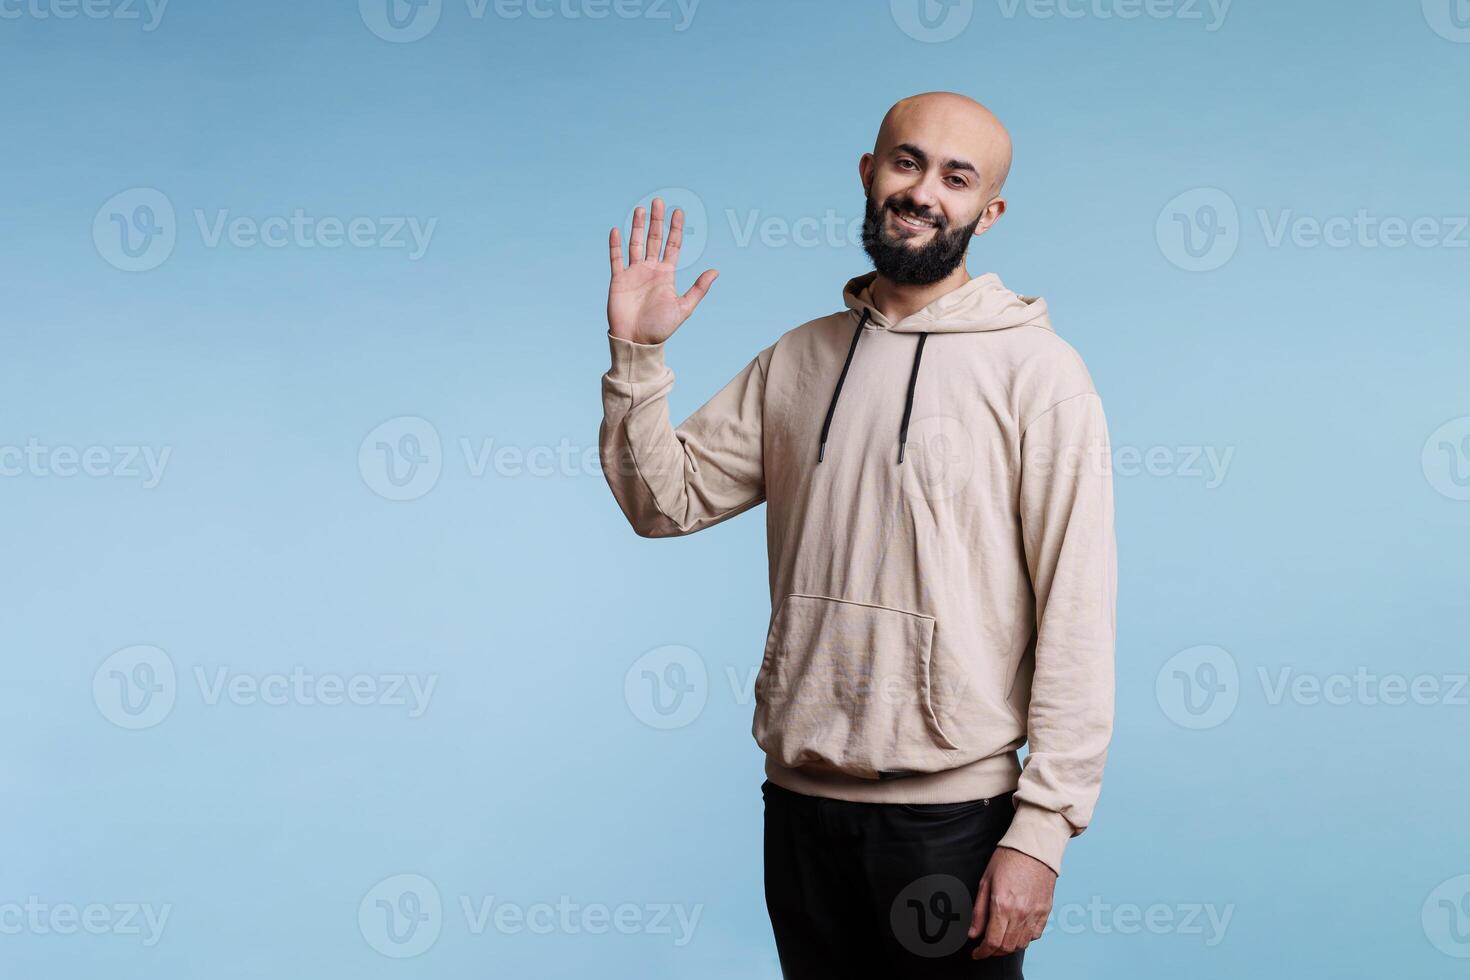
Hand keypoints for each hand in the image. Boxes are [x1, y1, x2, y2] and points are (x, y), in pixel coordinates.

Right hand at [607, 196, 717, 344]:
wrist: (638, 341)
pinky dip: (615, 245)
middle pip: (654, 239)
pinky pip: (616, 259)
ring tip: (640, 210)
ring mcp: (633, 273)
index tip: (678, 211)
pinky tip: (616, 231)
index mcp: (666, 274)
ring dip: (637, 227)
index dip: (675, 228)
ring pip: (635, 244)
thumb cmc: (661, 328)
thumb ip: (698, 289)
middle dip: (656, 221)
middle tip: (659, 201)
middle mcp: (650, 270)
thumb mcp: (683, 308)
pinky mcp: (618, 280)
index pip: (672, 245)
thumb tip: (716, 271)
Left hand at [969, 846, 1055, 958]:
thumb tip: (973, 933)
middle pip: (1007, 947)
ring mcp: (1035, 914)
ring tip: (1000, 940)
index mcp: (1002, 906)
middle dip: (993, 952)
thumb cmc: (1007, 859)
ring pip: (1021, 944)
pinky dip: (1024, 939)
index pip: (992, 942)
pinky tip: (1016, 931)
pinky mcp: (1045, 911)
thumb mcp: (985, 882)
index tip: (977, 954)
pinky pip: (1035, 935)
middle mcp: (1020, 914)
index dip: (982, 953)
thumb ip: (979, 912)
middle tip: (986, 947)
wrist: (1034, 847)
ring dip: (1009, 947)